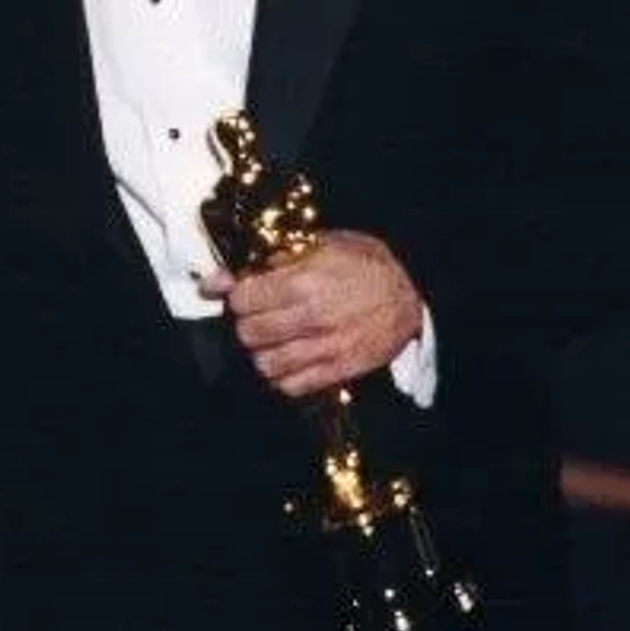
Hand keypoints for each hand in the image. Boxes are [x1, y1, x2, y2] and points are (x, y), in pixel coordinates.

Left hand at [200, 229, 422, 397]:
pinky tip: (287, 358)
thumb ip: (267, 259)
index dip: (236, 293)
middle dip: (246, 322)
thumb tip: (218, 278)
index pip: (242, 299)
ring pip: (265, 363)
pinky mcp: (340, 370)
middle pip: (249, 333)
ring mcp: (327, 348)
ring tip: (270, 337)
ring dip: (261, 350)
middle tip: (256, 314)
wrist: (411, 291)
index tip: (242, 291)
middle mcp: (313, 318)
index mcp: (304, 281)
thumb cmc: (361, 262)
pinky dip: (281, 375)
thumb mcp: (317, 244)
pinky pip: (291, 386)